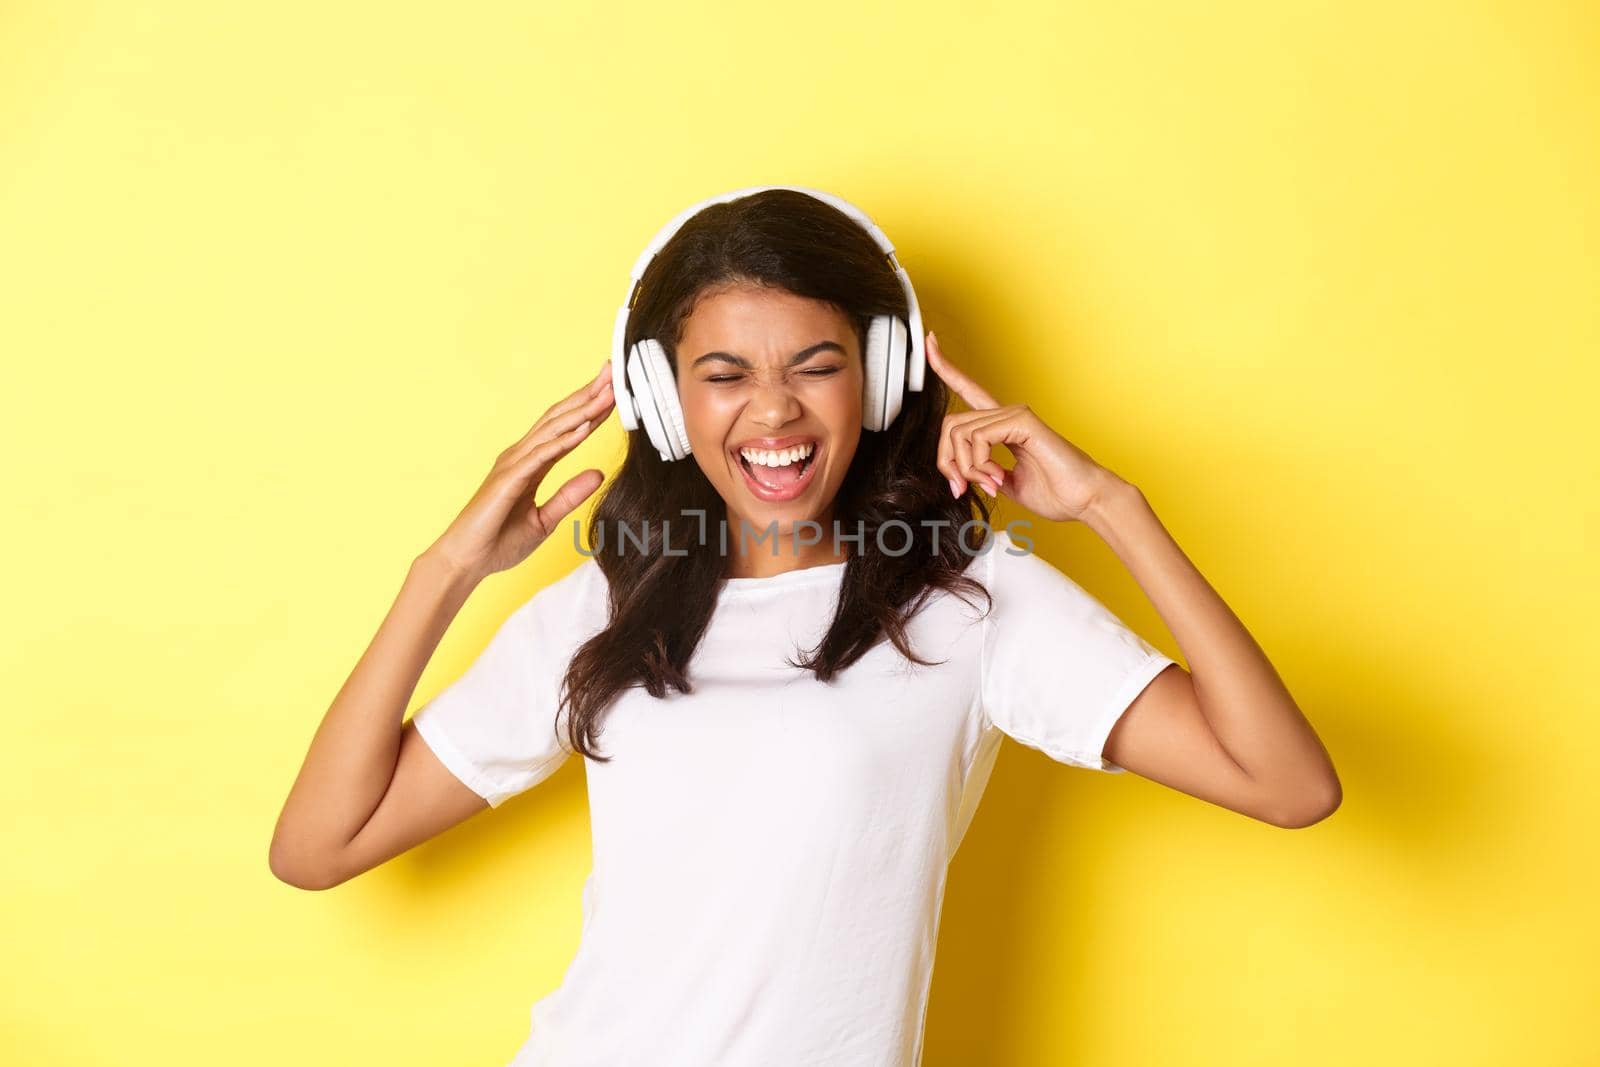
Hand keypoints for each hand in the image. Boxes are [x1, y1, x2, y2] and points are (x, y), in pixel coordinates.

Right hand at [429, 359, 614, 582]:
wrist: (465, 560)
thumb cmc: (498, 541)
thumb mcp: (545, 519)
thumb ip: (570, 495)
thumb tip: (598, 474)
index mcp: (530, 464)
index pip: (565, 428)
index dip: (589, 408)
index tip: (612, 391)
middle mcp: (521, 457)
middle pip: (560, 418)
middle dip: (587, 395)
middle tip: (613, 373)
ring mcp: (513, 465)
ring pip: (553, 430)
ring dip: (581, 410)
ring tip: (607, 393)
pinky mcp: (509, 480)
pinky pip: (541, 456)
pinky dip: (564, 441)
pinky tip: (584, 428)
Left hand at [925, 331, 1123, 522]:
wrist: (1085, 500)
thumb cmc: (1057, 493)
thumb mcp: (1005, 483)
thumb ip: (981, 472)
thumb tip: (961, 474)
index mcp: (1003, 426)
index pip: (968, 390)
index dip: (945, 367)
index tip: (929, 343)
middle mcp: (1008, 415)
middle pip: (950, 424)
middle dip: (946, 461)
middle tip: (962, 487)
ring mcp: (1016, 415)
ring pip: (960, 433)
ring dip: (967, 468)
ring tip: (991, 484)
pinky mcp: (1023, 421)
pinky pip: (978, 437)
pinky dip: (979, 463)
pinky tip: (997, 476)